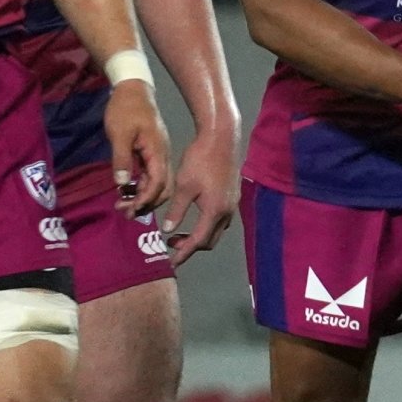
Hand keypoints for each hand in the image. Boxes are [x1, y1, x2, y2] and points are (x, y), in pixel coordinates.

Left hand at [104, 81, 173, 215]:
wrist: (133, 90)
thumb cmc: (126, 109)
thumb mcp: (120, 134)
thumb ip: (122, 159)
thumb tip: (122, 184)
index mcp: (157, 151)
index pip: (158, 182)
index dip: (145, 199)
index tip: (129, 208)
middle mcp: (162, 156)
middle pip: (163, 188)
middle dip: (146, 204)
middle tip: (125, 212)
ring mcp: (158, 155)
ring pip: (158, 184)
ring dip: (143, 197)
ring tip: (123, 205)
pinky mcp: (151, 153)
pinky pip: (151, 176)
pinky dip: (141, 187)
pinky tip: (126, 190)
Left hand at [164, 129, 239, 265]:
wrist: (222, 138)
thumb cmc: (201, 159)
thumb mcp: (184, 186)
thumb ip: (177, 210)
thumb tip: (168, 230)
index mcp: (214, 211)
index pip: (198, 241)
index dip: (183, 253)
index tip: (170, 262)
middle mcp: (227, 211)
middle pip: (210, 240)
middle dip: (191, 246)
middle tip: (171, 244)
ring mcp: (233, 203)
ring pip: (217, 230)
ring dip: (200, 236)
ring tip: (180, 232)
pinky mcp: (233, 195)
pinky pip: (221, 219)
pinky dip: (207, 224)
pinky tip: (196, 215)